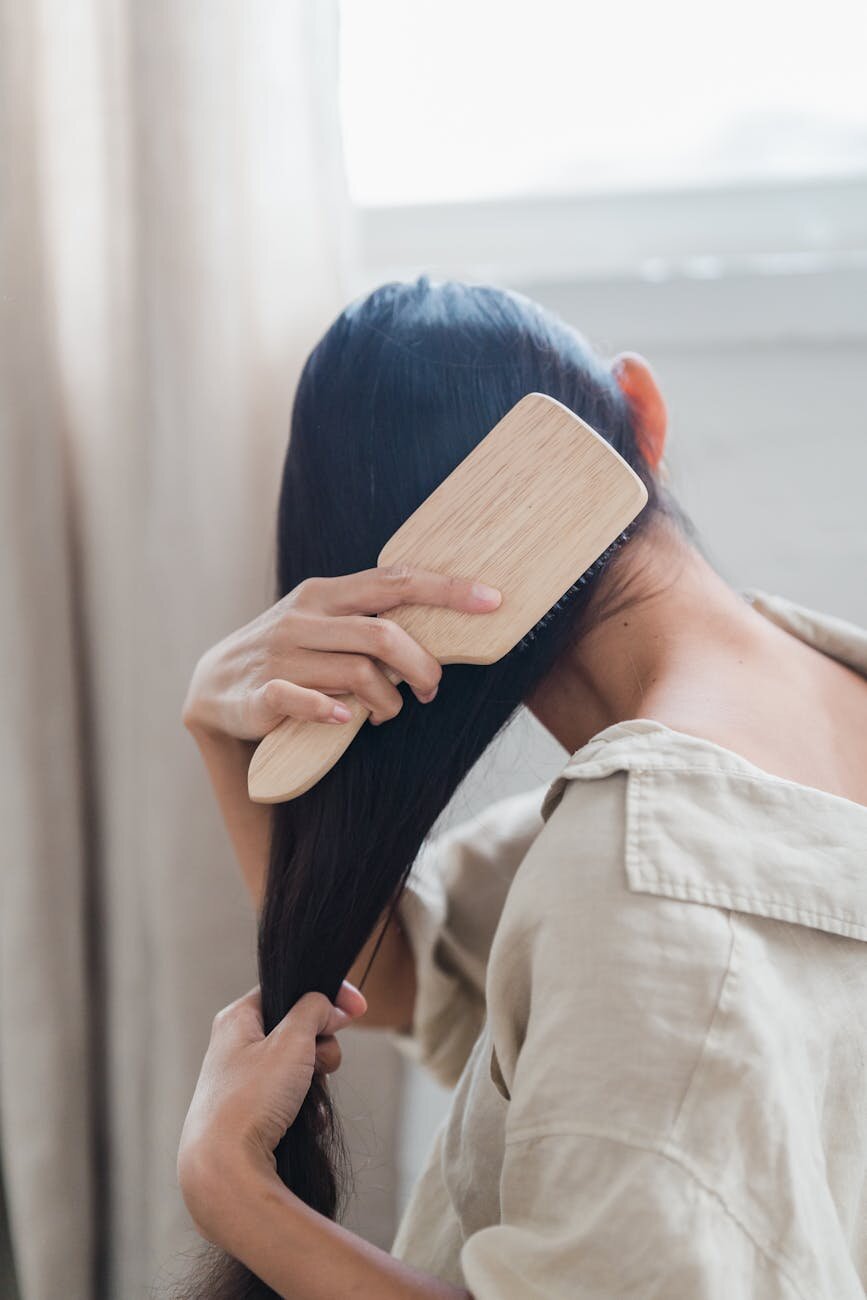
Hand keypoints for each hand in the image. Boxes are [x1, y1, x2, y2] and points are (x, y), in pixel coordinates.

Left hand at [178, 981, 366, 1240]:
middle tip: (323, 1064)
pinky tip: (309, 1121)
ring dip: (315, 1079)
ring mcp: (239, 1080)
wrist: (225, 1169)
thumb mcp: (291, 1042)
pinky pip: (288, 1096)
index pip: (288, 988)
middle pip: (295, 1028)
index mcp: (237, 1019)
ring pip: (295, 1064)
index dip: (326, 995)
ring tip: (311, 1100)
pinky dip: (305, 1105)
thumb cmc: (252, 1100)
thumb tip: (328, 1007)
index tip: (359, 1008)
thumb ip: (314, 1011)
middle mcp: (234, 1045)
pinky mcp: (247, 1112)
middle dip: (321, 1045)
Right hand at [181, 564, 500, 740]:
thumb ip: (373, 623)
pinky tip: (346, 720)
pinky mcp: (261, 693)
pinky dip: (333, 712)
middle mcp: (304, 618)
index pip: (395, 581)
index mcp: (326, 594)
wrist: (215, 686)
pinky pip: (304, 700)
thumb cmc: (291, 656)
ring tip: (385, 714)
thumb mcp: (328, 627)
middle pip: (382, 633)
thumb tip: (442, 636)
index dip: (447, 590)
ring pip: (357, 674)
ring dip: (387, 702)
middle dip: (421, 666)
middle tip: (431, 690)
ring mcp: (281, 655)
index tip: (492, 600)